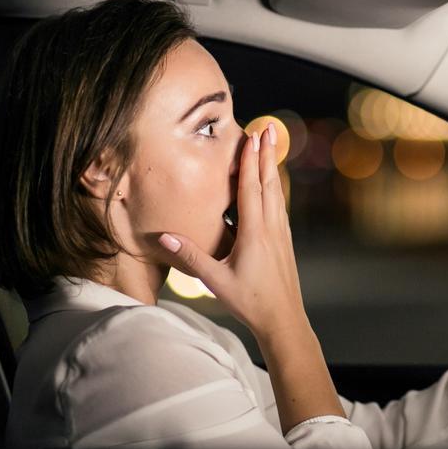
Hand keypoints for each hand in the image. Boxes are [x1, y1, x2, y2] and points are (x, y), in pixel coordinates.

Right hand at [156, 123, 307, 339]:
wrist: (284, 321)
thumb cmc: (250, 302)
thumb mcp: (216, 281)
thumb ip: (190, 257)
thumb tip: (163, 236)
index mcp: (255, 232)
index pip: (251, 188)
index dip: (250, 160)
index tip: (251, 136)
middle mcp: (272, 228)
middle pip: (269, 182)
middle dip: (267, 153)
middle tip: (269, 127)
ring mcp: (281, 234)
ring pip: (277, 193)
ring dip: (272, 167)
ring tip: (271, 146)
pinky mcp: (284, 242)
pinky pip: (279, 207)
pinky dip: (275, 189)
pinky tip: (273, 186)